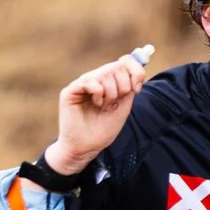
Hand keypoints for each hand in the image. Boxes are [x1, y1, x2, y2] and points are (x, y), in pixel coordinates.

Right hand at [45, 51, 146, 173]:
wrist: (87, 147)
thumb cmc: (104, 129)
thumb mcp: (123, 106)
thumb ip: (129, 86)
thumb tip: (139, 67)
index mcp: (108, 81)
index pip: (124, 61)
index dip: (135, 71)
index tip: (137, 88)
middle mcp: (95, 79)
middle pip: (117, 66)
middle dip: (123, 86)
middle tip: (116, 102)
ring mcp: (82, 83)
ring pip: (105, 73)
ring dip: (111, 93)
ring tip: (104, 106)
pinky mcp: (70, 91)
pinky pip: (89, 81)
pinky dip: (98, 92)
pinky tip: (96, 104)